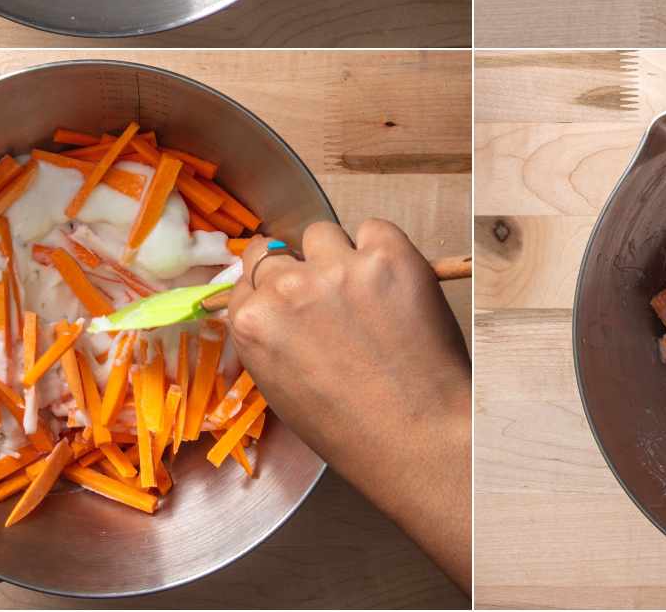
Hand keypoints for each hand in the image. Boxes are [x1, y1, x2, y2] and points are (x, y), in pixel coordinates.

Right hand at [228, 219, 470, 590]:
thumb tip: (274, 301)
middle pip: (280, 250)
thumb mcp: (281, 386)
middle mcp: (288, 287)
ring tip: (366, 293)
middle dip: (300, 270)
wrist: (417, 435)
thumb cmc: (350, 429)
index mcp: (253, 323)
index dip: (271, 283)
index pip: (248, 275)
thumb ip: (271, 334)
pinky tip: (395, 287)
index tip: (291, 293)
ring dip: (338, 255)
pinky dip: (383, 250)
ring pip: (324, 234)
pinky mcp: (388, 254)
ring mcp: (338, 267)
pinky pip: (374, 229)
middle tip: (330, 297)